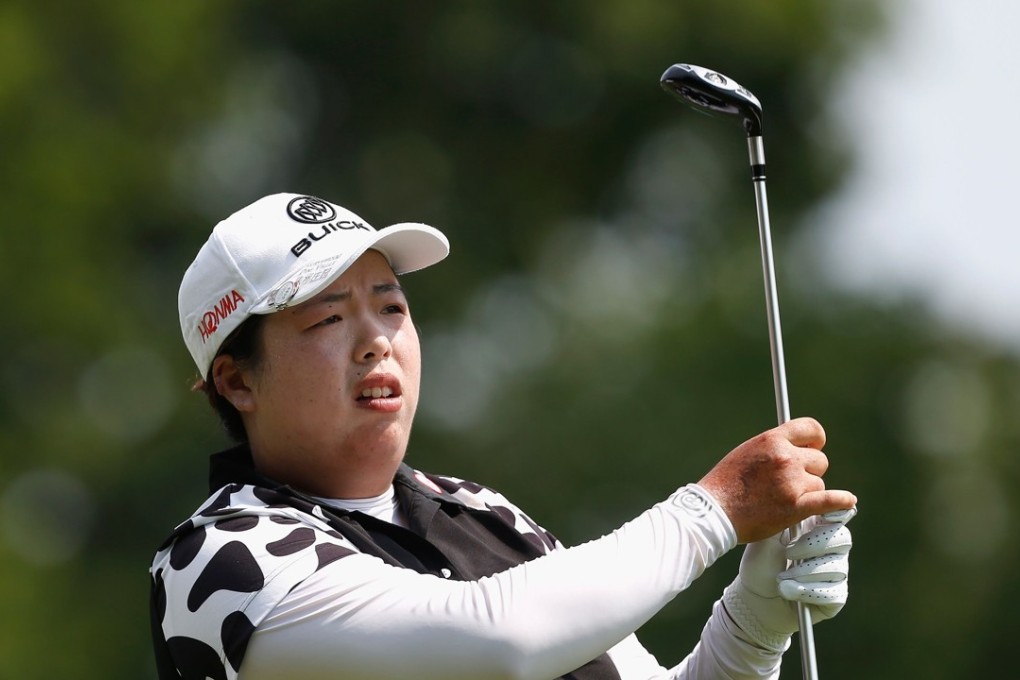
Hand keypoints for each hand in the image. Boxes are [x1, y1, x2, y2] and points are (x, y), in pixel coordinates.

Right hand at [698, 417, 856, 542]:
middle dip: (809, 470)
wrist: (715, 510)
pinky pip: (828, 500)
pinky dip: (840, 501)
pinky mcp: (795, 507)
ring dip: (807, 491)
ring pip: (818, 483)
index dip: (816, 439)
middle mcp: (786, 457)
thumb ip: (773, 448)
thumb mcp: (747, 452)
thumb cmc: (726, 483)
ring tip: (782, 499)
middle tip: (791, 482)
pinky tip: (848, 500)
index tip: (815, 446)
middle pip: (819, 460)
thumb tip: (794, 449)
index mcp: (772, 439)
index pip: (810, 429)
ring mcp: (792, 482)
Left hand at [722, 508, 855, 650]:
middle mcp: (831, 548)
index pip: (837, 514)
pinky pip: (833, 592)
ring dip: (805, 572)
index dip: (836, 513)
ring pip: (837, 566)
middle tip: (788, 553)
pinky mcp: (836, 596)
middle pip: (843, 538)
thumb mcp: (766, 537)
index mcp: (816, 528)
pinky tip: (789, 591)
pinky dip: (807, 592)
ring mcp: (836, 572)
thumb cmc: (760, 564)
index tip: (823, 515)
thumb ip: (783, 516)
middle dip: (814, 545)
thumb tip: (797, 497)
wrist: (756, 599)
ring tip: (782, 577)